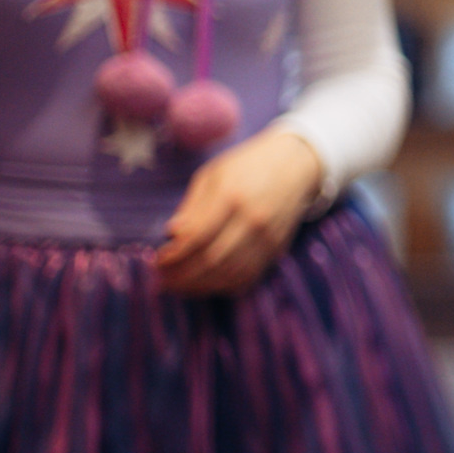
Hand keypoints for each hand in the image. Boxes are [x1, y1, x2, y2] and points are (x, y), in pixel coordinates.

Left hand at [155, 129, 322, 294]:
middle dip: (181, 275)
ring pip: (229, 274)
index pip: (196, 237)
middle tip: (163, 279)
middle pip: (211, 260)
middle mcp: (252, 220)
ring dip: (199, 285)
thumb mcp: (213, 175)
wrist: (295, 165)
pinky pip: (248, 277)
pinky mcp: (276, 248)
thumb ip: (192, 206)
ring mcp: (267, 237)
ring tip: (179, 286)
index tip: (158, 260)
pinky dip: (224, 286)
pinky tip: (207, 284)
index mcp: (231, 196)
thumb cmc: (247, 166)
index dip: (173, 255)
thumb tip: (172, 234)